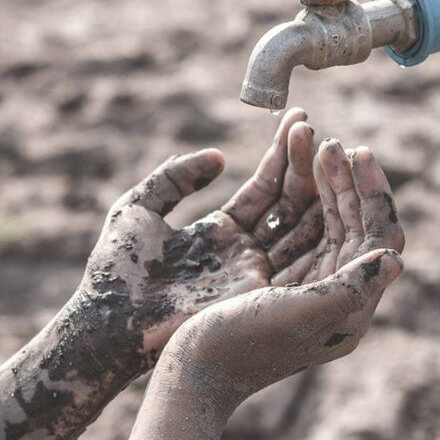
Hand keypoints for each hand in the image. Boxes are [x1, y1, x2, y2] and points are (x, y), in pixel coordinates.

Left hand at [78, 109, 324, 358]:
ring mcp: (256, 272)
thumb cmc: (116, 268)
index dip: (281, 155)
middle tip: (313, 127)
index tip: (298, 119)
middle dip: (303, 165)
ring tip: (327, 147)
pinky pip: (299, 254)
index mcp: (222, 232)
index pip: (263, 188)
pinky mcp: (258, 293)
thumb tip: (219, 157)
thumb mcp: (139, 207)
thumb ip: (176, 177)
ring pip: (300, 224)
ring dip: (315, 188)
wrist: (109, 320)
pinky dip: (317, 224)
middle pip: (288, 203)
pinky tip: (330, 190)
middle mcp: (246, 252)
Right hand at [161, 143, 405, 399]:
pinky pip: (289, 222)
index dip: (374, 193)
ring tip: (306, 134)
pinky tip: (285, 159)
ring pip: (320, 216)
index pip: (378, 238)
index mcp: (348, 306)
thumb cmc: (240, 348)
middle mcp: (330, 291)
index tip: (358, 151)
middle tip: (331, 142)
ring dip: (316, 176)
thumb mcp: (299, 316)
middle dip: (343, 178)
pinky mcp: (268, 272)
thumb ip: (350, 289)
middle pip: (351, 222)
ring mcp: (299, 280)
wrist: (190, 375)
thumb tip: (396, 259)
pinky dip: (288, 188)